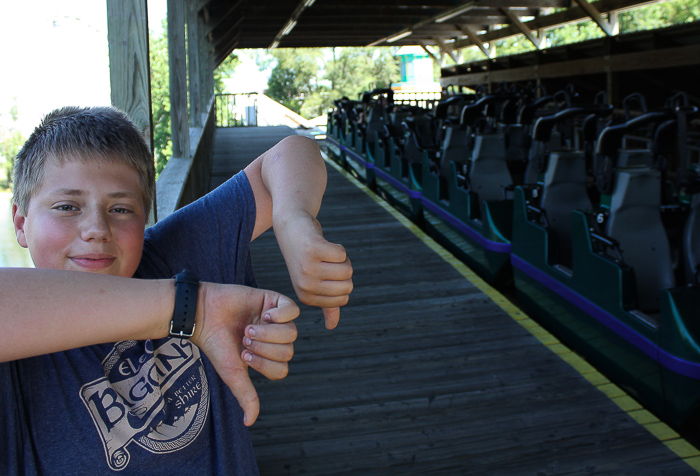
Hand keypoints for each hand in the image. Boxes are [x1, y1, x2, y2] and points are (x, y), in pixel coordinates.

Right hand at [191, 283, 298, 425]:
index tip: (244, 356)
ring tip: (249, 329)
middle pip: (289, 351)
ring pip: (292, 332)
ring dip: (269, 333)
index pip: (282, 369)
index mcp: (266, 356)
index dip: (265, 365)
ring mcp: (275, 320)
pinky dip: (281, 315)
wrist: (204, 314)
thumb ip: (246, 395)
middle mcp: (273, 339)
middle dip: (265, 348)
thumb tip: (250, 422)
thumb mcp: (233, 373)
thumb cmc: (217, 344)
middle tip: (244, 339)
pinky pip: (293, 310)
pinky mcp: (274, 300)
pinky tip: (265, 315)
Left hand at [275, 212, 352, 328]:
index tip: (323, 272)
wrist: (291, 227)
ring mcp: (308, 267)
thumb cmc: (305, 256)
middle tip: (324, 261)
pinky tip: (322, 244)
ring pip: (347, 269)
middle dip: (343, 270)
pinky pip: (342, 253)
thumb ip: (325, 305)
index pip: (344, 298)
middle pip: (347, 285)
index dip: (341, 283)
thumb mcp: (312, 282)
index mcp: (307, 296)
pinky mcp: (313, 249)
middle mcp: (306, 284)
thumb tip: (331, 327)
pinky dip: (338, 247)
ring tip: (324, 253)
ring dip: (341, 259)